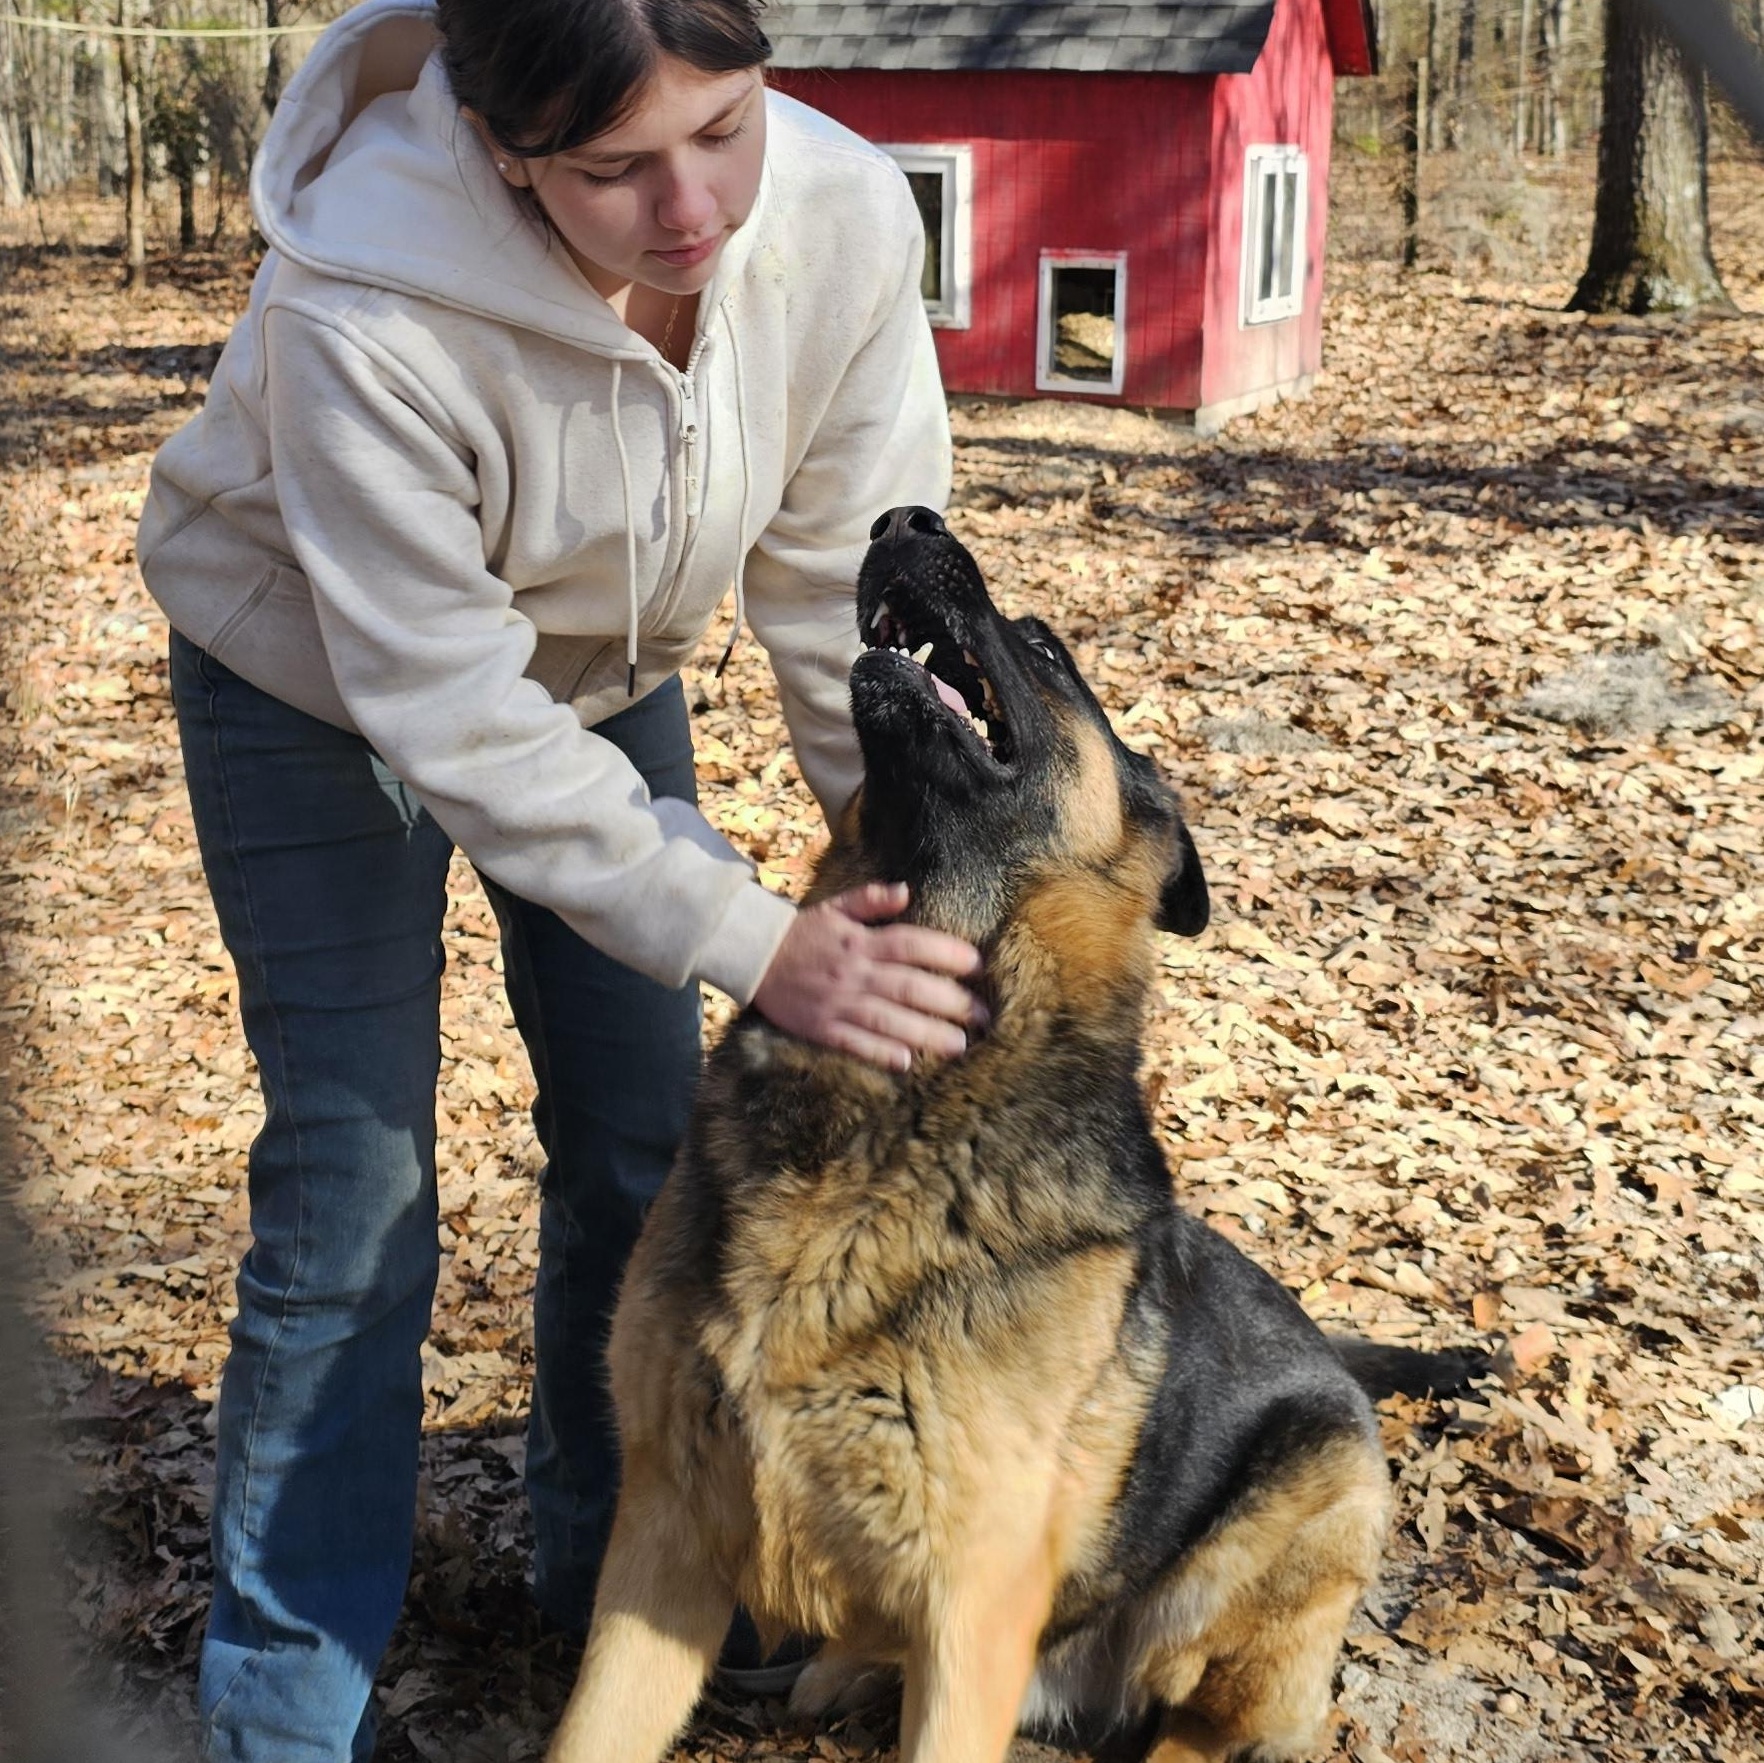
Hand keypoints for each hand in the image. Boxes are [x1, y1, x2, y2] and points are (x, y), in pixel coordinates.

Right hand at [751, 882, 986, 1071]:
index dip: (946, 953)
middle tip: (984, 1015)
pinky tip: (907, 1062)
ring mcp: (838, 1003)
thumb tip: (906, 890)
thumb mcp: (834, 908)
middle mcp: (855, 972)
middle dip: (951, 1001)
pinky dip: (879, 1053)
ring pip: (888, 1019)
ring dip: (926, 1033)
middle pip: (909, 986)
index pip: (911, 944)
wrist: (753, 958)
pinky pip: (854, 1043)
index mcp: (861, 941)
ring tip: (959, 1045)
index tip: (977, 965)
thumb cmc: (802, 933)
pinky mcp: (822, 1028)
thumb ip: (871, 900)